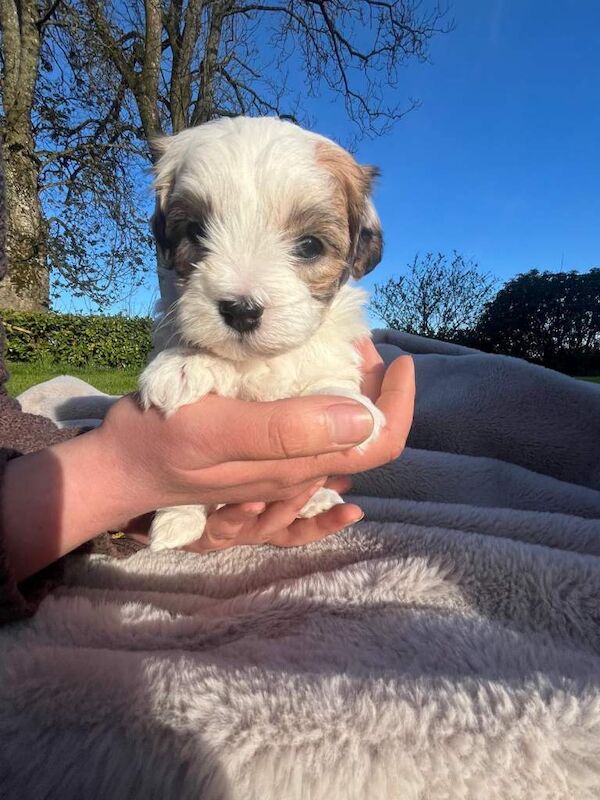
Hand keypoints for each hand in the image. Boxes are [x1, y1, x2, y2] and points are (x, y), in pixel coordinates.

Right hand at [2, 342, 412, 578]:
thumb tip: (364, 417)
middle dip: (377, 384)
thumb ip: (285, 430)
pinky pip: (315, 433)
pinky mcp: (264, 453)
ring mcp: (283, 463)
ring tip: (340, 345)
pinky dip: (332, 401)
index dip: (399, 404)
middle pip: (366, 432)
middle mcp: (300, 469)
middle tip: (356, 337)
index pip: (378, 443)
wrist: (121, 465)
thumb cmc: (160, 440)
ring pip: (342, 429)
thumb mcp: (217, 430)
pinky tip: (323, 380)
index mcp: (297, 466)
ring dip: (355, 387)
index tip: (396, 358)